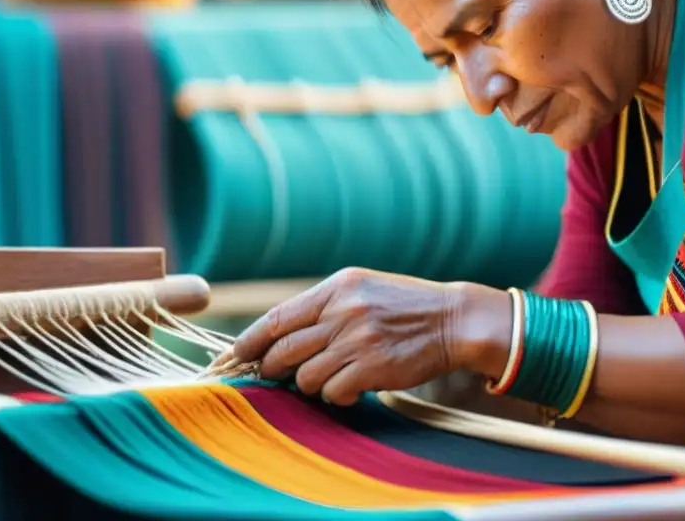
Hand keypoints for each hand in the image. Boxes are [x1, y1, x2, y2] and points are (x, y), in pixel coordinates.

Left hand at [229, 267, 511, 405]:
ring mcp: (356, 339)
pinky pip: (333, 392)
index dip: (248, 341)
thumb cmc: (405, 307)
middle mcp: (342, 310)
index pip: (277, 318)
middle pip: (283, 349)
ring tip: (331, 378)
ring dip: (310, 385)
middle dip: (270, 369)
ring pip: (305, 377)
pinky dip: (337, 396)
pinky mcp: (372, 367)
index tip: (232, 357)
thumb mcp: (361, 290)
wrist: (453, 321)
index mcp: (336, 288)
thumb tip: (280, 336)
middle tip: (272, 377)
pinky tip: (353, 388)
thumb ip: (324, 307)